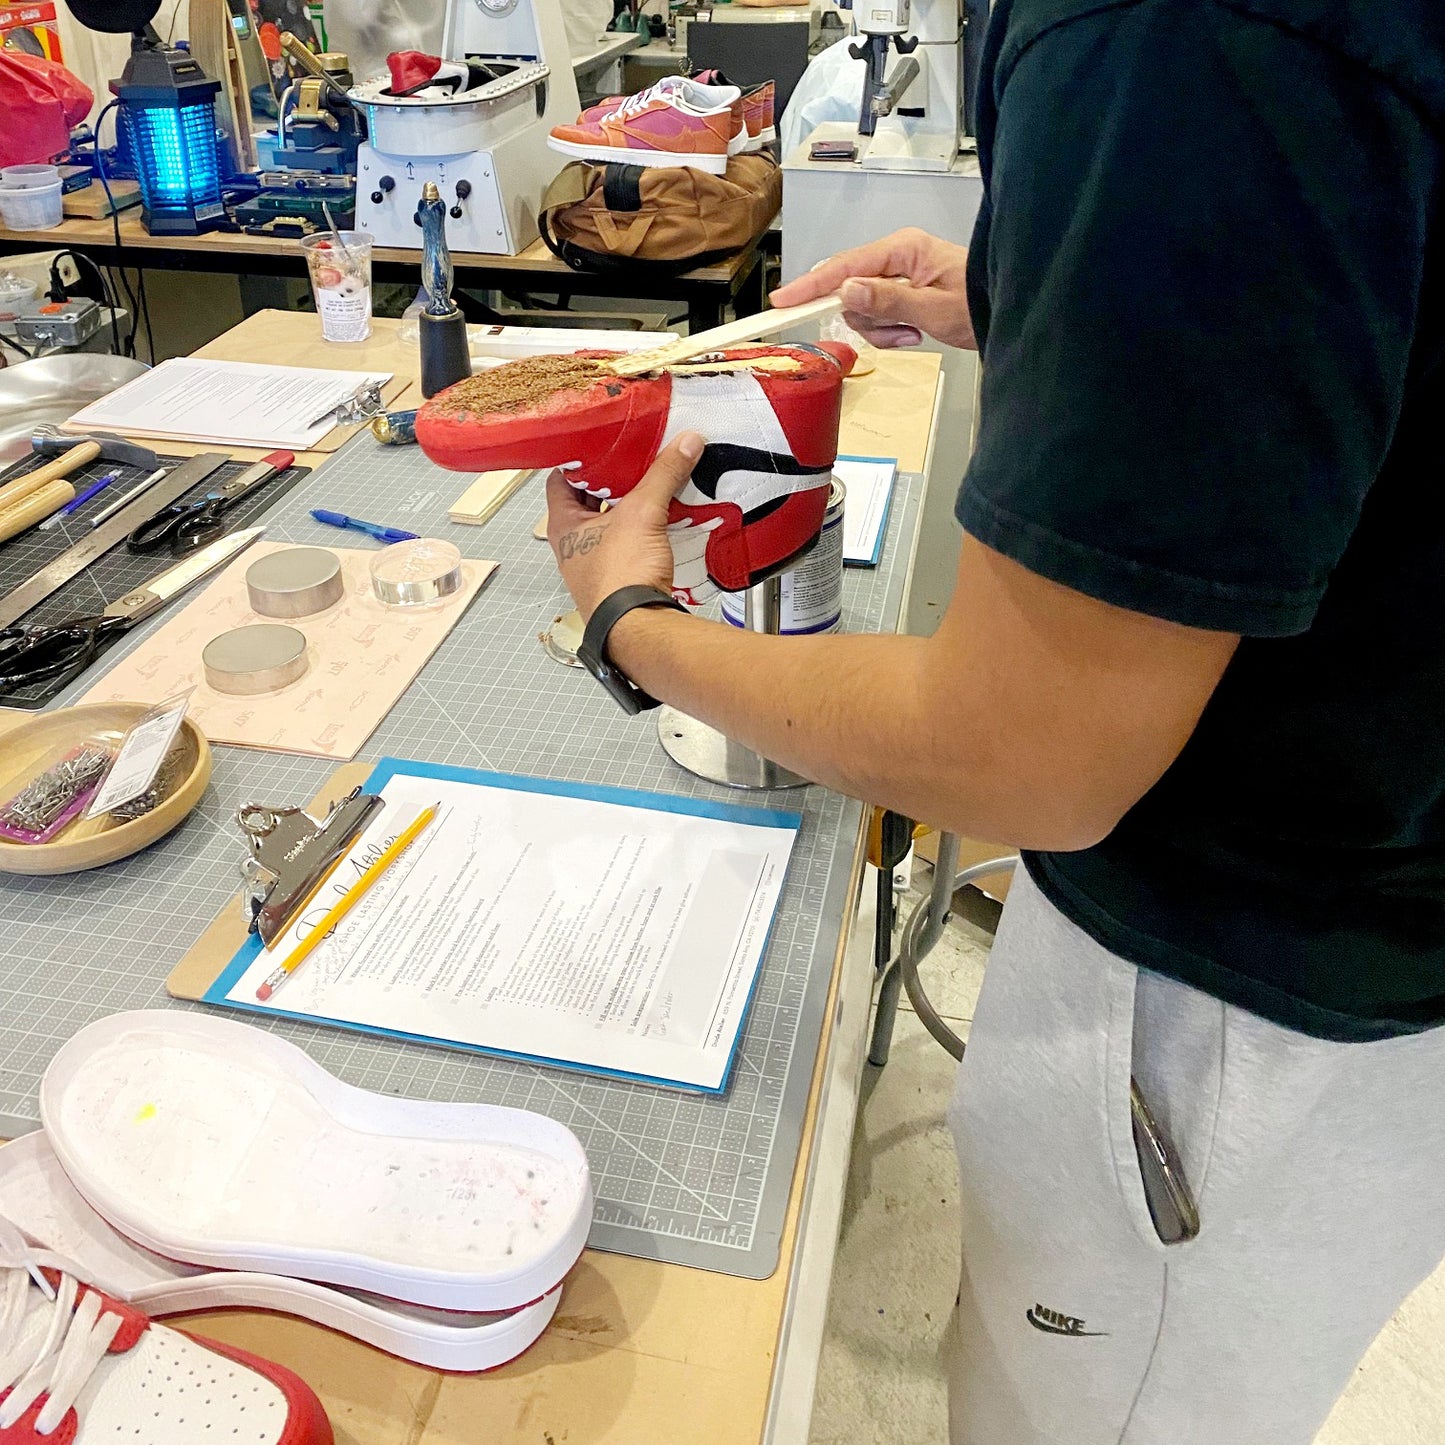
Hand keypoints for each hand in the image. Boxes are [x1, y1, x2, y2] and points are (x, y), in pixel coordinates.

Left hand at [546, 432, 703, 619]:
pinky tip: (659, 520)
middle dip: (609, 482)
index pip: (560, 480)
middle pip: (587, 502)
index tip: (600, 444)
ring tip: (648, 485)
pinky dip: (638, 532)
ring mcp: (593, 565)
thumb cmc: (620, 576)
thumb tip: (684, 442)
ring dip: (626, 508)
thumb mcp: (643, 512)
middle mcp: (572, 546)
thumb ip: (664, 474)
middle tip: (630, 460)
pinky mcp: (616, 579)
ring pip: (607, 525)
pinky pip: (625, 546)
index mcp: (563, 525)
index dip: (578, 460)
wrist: (637, 626)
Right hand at [770, 228, 975, 350]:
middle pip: (849, 290)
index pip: (845, 266)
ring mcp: (897, 274)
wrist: (1007, 312)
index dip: (811, 286)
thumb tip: (846, 292)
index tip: (783, 302)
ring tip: (914, 334)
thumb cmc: (980, 303)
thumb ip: (887, 300)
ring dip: (882, 330)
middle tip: (901, 333)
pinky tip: (915, 334)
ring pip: (861, 308)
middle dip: (867, 319)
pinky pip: (877, 316)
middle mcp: (896, 256)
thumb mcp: (933, 308)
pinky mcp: (901, 292)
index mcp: (902, 249)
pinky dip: (890, 332)